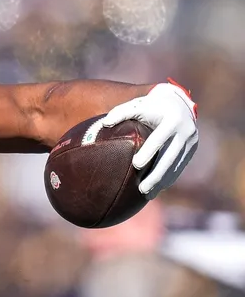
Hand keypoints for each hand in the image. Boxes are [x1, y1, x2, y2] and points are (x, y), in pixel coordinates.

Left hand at [102, 82, 197, 197]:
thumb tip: (105, 123)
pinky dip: (169, 177)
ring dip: (163, 181)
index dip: (149, 151)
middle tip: (142, 189)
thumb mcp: (137, 105)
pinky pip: (180, 166)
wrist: (178, 103)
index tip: (136, 165)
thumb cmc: (150, 106)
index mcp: (172, 119)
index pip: (160, 138)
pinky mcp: (192, 149)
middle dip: (156, 174)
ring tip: (147, 194)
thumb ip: (120, 113)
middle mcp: (185, 131)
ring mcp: (191, 141)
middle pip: (170, 157)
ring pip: (176, 165)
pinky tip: (158, 188)